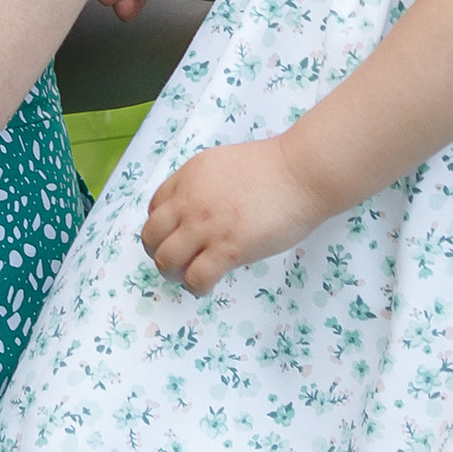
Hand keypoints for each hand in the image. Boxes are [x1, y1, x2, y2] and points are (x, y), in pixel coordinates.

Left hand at [142, 136, 327, 295]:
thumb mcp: (223, 164)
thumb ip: (203, 185)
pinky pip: (195, 278)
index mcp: (189, 177)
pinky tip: (207, 285)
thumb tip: (195, 211)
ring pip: (166, 260)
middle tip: (176, 261)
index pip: (154, 208)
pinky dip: (196, 287)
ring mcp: (206, 226)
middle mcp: (190, 201)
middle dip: (158, 252)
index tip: (174, 237)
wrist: (301, 173)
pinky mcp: (228, 249)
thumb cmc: (273, 168)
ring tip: (189, 276)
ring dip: (173, 273)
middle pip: (151, 236)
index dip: (161, 227)